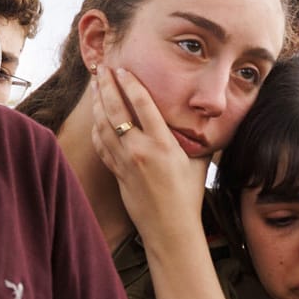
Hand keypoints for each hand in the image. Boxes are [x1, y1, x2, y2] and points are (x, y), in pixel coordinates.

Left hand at [88, 65, 207, 244]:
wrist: (171, 230)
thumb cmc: (189, 197)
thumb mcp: (197, 163)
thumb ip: (195, 139)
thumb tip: (202, 119)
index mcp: (163, 145)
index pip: (142, 104)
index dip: (130, 83)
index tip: (123, 69)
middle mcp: (140, 150)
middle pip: (116, 109)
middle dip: (107, 85)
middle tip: (102, 68)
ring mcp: (125, 162)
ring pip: (103, 125)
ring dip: (98, 102)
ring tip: (96, 85)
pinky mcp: (117, 173)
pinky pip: (101, 144)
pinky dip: (97, 127)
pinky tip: (96, 117)